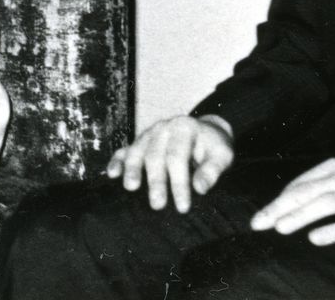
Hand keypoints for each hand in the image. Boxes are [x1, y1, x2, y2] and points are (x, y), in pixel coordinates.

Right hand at [105, 114, 234, 211]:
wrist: (205, 132)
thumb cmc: (213, 148)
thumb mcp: (222, 155)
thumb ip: (212, 170)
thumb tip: (199, 188)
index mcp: (184, 127)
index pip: (177, 156)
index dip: (179, 182)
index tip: (182, 207)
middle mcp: (163, 127)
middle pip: (155, 155)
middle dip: (155, 181)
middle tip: (157, 205)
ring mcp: (149, 134)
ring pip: (137, 151)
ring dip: (132, 170)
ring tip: (131, 188)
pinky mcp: (139, 142)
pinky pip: (124, 150)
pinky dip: (117, 161)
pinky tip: (112, 174)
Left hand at [250, 159, 334, 245]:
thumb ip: (322, 191)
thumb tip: (287, 207)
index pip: (300, 184)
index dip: (277, 201)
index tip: (260, 217)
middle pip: (307, 192)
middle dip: (280, 207)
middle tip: (259, 223)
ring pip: (325, 203)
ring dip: (300, 215)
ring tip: (280, 227)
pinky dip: (332, 230)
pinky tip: (315, 238)